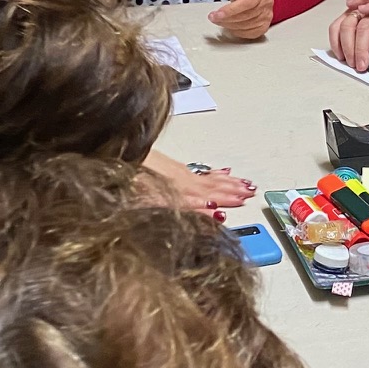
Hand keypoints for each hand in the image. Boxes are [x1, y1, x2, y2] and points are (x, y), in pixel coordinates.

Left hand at [139, 152, 254, 219]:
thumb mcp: (157, 201)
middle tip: (252, 191)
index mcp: (182, 190)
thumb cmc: (129, 181)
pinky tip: (220, 171)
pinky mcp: (170, 166)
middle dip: (233, 189)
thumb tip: (215, 212)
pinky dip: (214, 172)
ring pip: (209, 177)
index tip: (245, 202)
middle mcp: (183, 179)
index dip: (228, 201)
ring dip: (227, 181)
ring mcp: (178, 171)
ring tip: (243, 182)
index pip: (211, 197)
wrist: (116, 155)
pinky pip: (201, 171)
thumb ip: (189, 207)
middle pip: (213, 186)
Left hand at [208, 0, 273, 38]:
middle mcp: (266, 4)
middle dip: (227, 18)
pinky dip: (238, 31)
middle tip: (213, 18)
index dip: (231, 10)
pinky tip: (230, 26)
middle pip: (245, 16)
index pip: (247, 3)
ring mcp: (267, 17)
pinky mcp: (264, 27)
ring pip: (246, 26)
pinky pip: (250, 34)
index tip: (217, 14)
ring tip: (219, 21)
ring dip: (230, 25)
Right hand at [326, 4, 368, 72]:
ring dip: (347, 45)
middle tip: (362, 65)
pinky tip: (339, 52)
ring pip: (348, 24)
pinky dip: (335, 38)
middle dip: (361, 48)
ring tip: (349, 61)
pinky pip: (338, 23)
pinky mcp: (351, 12)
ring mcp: (362, 9)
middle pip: (365, 27)